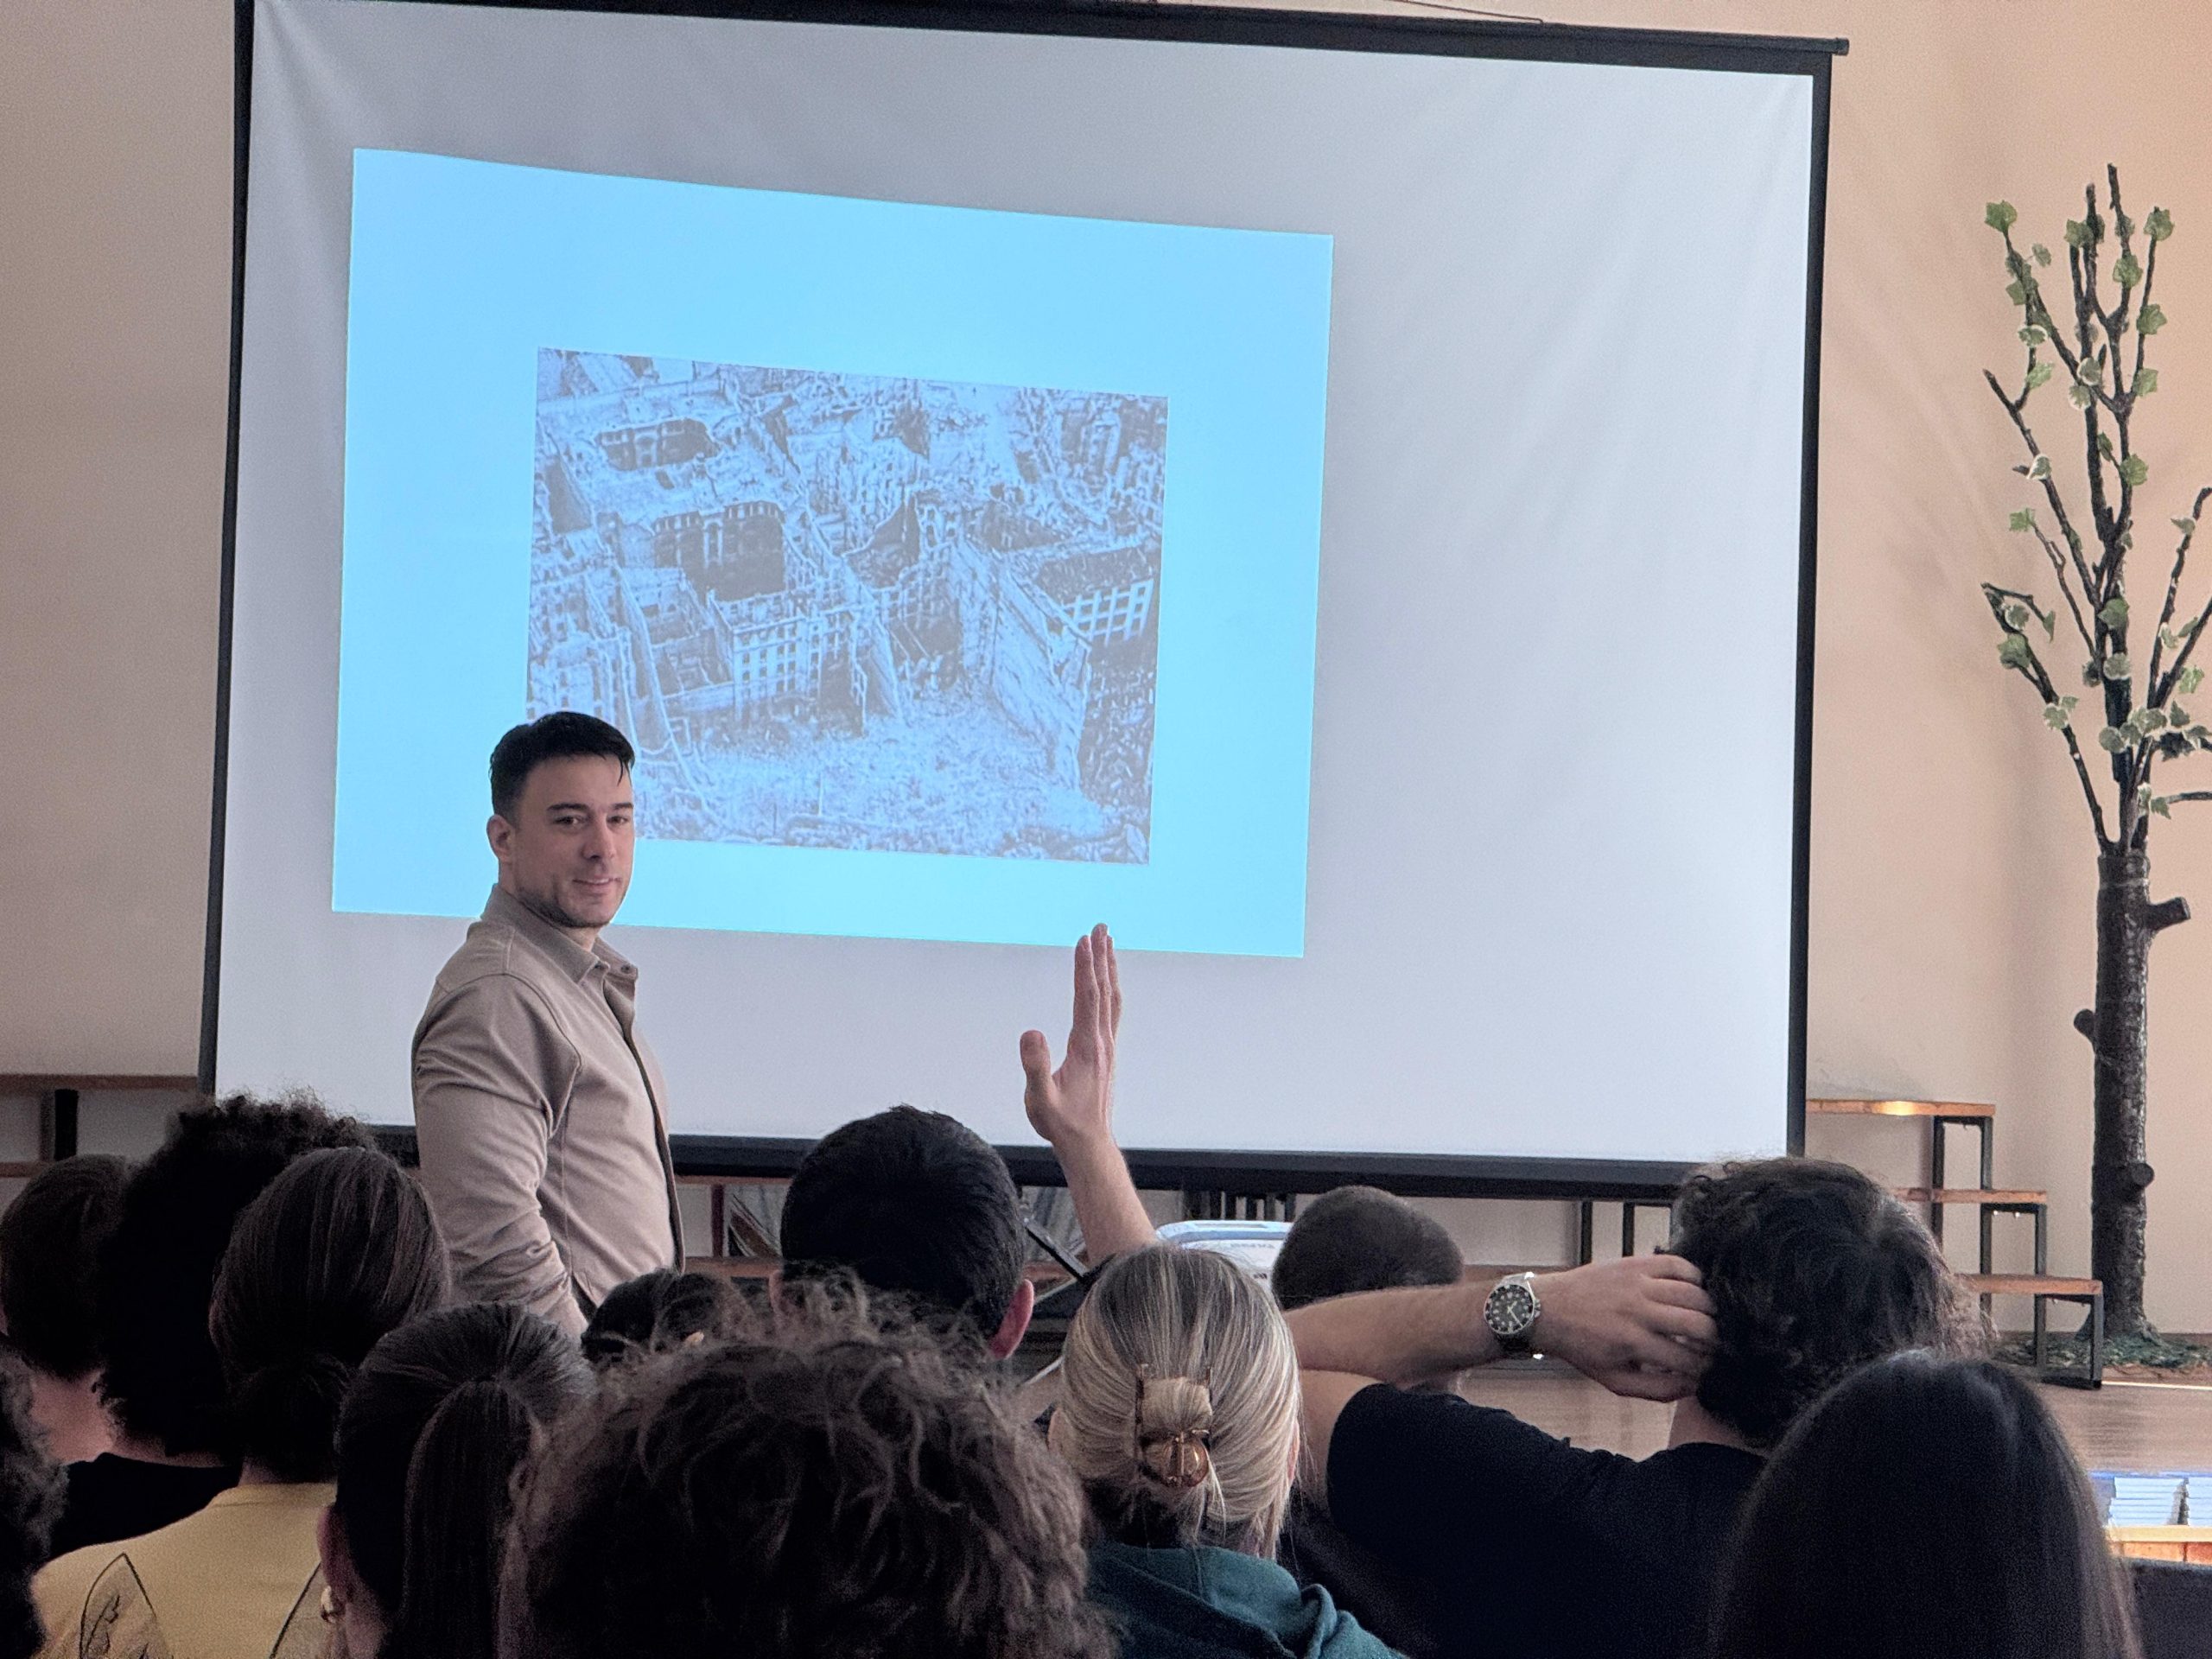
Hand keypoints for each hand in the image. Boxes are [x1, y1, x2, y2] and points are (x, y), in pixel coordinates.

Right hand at [1021, 924, 1120, 1149]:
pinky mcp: (1105, 1053)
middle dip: (1100, 956)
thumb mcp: (1040, 1099)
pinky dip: (1109, 989)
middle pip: (1103, 990)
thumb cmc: (1061, 1123)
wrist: (1087, 1144)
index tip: (1084, 939)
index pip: (1087, 997)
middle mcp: (1101, 1041)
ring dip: (1108, 969)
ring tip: (1108, 943)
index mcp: (1086, 1046)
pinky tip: (1106, 985)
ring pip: (1111, 998)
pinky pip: (1111, 1011)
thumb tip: (1030, 1032)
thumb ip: (1035, 1066)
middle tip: (1100, 927)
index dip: (1085, 967)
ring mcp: (1106, 1046)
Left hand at [1528, 1254, 1716, 1402]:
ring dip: (1708, 1310)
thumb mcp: (1615, 1380)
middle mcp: (1638, 1310)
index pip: (1688, 1359)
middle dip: (1714, 1339)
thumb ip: (1657, 1389)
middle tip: (1711, 1344)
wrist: (1549, 1310)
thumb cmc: (1583, 1348)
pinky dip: (1694, 1276)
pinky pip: (1678, 1263)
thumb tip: (1694, 1385)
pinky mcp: (1635, 1263)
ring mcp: (1637, 1283)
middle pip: (1698, 1324)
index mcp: (1632, 1343)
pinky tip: (1693, 1291)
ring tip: (1705, 1319)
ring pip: (1694, 1293)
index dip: (1705, 1368)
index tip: (1707, 1368)